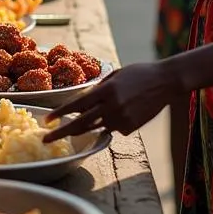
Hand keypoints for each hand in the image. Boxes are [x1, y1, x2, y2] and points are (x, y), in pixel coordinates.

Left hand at [43, 61, 179, 141]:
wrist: (165, 82)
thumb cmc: (138, 74)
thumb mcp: (115, 76)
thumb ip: (98, 89)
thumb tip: (83, 102)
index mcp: (105, 90)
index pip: (76, 105)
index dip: (60, 113)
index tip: (47, 120)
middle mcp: (111, 106)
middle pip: (81, 123)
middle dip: (61, 133)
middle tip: (46, 139)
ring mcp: (122, 118)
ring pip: (97, 128)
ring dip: (92, 124)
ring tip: (103, 112)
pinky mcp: (131, 127)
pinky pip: (114, 128)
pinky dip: (114, 122)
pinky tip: (129, 109)